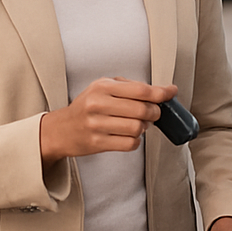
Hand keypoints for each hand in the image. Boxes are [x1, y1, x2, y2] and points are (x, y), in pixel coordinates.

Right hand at [39, 78, 175, 167]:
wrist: (60, 130)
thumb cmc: (86, 107)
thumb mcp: (102, 88)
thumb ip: (130, 87)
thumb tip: (164, 90)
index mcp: (101, 87)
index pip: (140, 89)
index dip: (161, 93)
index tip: (170, 93)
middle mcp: (98, 104)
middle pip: (142, 110)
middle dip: (155, 113)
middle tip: (153, 113)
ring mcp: (97, 125)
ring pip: (138, 128)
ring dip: (144, 127)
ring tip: (137, 124)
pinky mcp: (98, 143)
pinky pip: (130, 143)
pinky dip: (135, 141)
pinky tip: (128, 135)